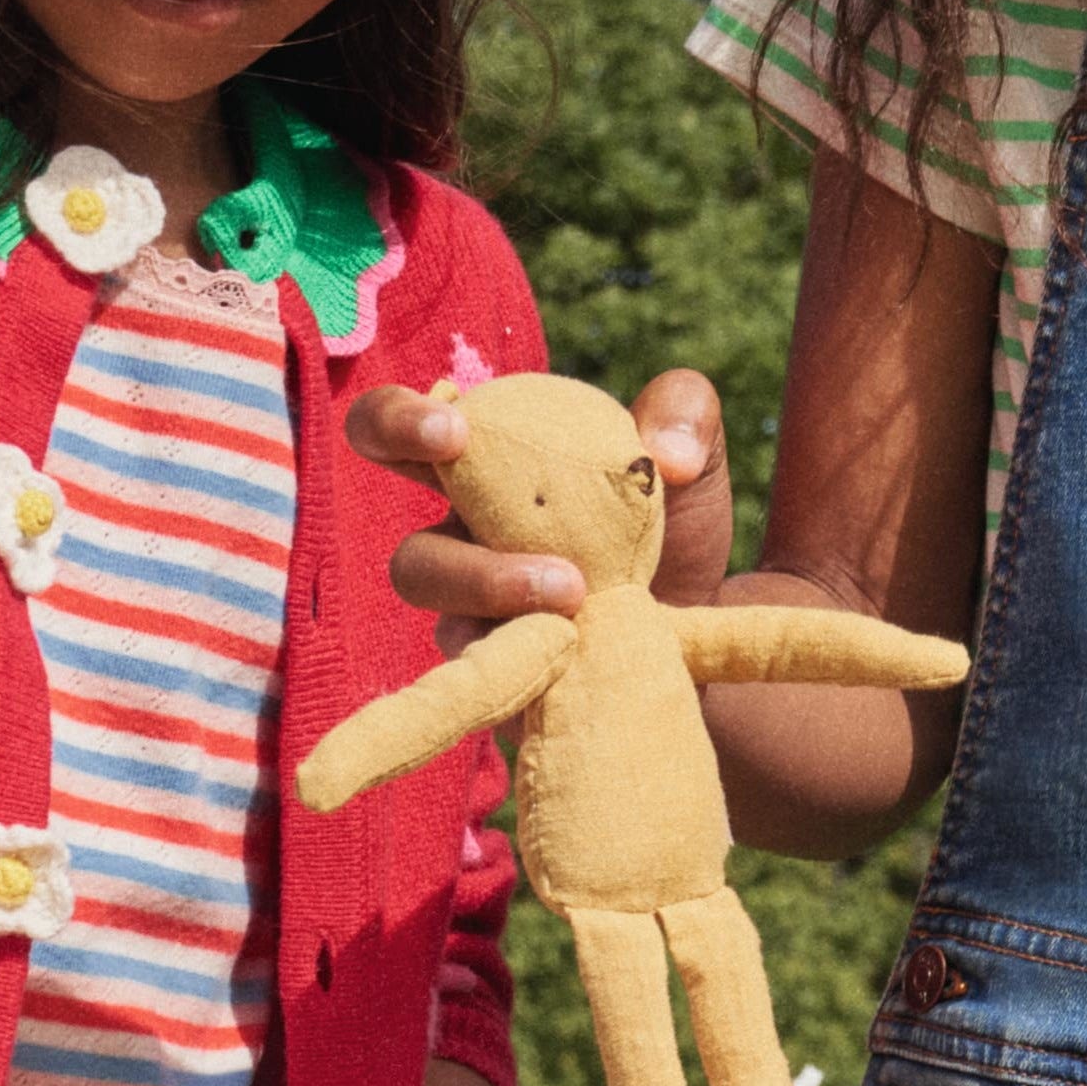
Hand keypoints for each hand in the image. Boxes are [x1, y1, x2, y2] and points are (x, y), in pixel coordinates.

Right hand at [344, 369, 732, 656]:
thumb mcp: (691, 461)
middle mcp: (461, 533)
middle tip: (452, 447)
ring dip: (485, 574)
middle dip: (397, 468)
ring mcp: (467, 608)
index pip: (409, 429)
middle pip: (382, 473)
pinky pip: (474, 657)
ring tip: (573, 588)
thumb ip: (683, 418)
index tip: (450, 429)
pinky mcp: (492, 667)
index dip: (401, 418)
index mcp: (490, 469)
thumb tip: (668, 455)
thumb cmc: (675, 536)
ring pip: (422, 576)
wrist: (704, 636)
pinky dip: (523, 643)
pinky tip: (577, 644)